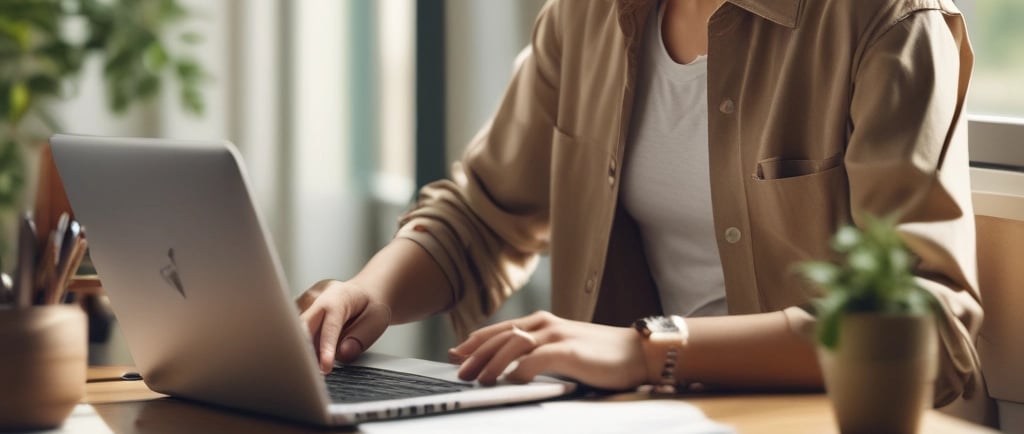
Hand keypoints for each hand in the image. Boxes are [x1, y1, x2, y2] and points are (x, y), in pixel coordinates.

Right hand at [298, 279, 391, 373]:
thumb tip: (342, 354)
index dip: (326, 348)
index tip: (325, 367)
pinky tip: (316, 349)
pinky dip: (304, 344)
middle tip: (317, 372)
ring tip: (320, 360)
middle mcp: (317, 296)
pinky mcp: (299, 309)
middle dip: (307, 351)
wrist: (364, 291)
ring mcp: (306, 301)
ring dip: (306, 348)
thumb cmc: (371, 304)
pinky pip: (296, 330)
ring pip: (297, 330)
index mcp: (338, 297)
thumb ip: (361, 338)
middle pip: (303, 326)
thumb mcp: (377, 319)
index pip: (329, 325)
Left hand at [449, 311, 647, 389]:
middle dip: (474, 354)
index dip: (474, 342)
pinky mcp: (568, 350)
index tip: (455, 354)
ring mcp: (557, 335)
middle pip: (499, 336)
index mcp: (542, 322)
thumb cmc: (602, 354)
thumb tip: (511, 368)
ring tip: (478, 379)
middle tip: (458, 370)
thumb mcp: (564, 348)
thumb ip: (539, 352)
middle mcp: (545, 324)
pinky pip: (535, 358)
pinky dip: (519, 370)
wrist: (638, 352)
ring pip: (512, 344)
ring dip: (491, 362)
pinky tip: (510, 381)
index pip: (499, 329)